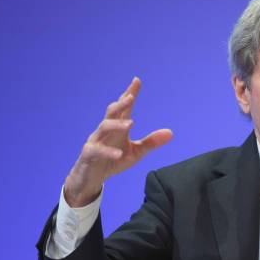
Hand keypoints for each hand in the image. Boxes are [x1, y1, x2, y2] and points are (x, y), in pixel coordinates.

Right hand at [64, 77, 172, 206]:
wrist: (91, 178)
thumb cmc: (113, 161)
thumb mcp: (136, 153)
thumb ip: (151, 142)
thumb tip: (171, 133)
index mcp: (117, 128)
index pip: (124, 108)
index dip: (129, 94)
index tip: (137, 80)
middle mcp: (105, 131)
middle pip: (112, 112)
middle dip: (121, 103)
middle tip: (131, 96)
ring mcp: (95, 141)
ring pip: (103, 127)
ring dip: (117, 125)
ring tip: (130, 124)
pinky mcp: (88, 155)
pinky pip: (97, 151)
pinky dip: (108, 152)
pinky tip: (119, 154)